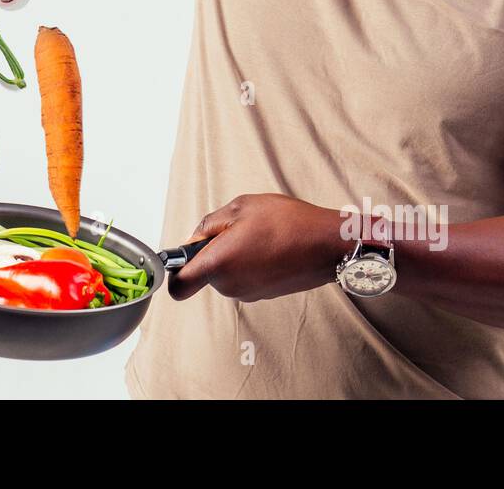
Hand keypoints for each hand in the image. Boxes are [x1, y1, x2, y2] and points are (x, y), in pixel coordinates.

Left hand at [168, 194, 346, 302]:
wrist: (328, 244)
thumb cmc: (287, 222)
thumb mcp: (240, 208)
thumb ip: (208, 225)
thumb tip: (192, 240)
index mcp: (218, 265)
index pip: (178, 287)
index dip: (175, 271)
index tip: (182, 255)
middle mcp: (230, 287)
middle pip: (205, 274)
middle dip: (213, 251)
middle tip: (237, 229)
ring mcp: (249, 293)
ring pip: (227, 274)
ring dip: (234, 255)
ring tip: (258, 235)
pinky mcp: (265, 294)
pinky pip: (245, 277)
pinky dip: (250, 262)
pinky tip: (270, 245)